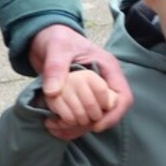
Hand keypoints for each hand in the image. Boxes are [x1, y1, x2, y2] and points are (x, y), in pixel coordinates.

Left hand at [27, 24, 132, 138]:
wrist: (43, 38)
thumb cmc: (56, 37)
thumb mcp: (56, 48)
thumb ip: (55, 67)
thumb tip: (53, 92)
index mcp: (107, 68)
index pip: (122, 97)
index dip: (113, 115)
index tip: (95, 125)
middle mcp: (104, 82)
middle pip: (110, 111)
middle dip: (94, 123)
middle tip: (72, 127)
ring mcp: (92, 91)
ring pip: (96, 117)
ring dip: (80, 126)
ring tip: (60, 128)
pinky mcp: (80, 97)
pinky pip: (82, 116)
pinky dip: (70, 124)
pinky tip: (56, 126)